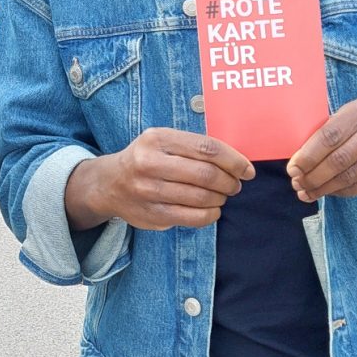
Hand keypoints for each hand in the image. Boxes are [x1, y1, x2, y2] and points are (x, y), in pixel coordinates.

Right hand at [66, 129, 254, 232]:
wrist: (109, 184)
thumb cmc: (147, 158)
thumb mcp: (162, 140)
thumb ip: (194, 146)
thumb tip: (237, 161)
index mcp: (157, 139)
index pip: (206, 148)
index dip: (233, 160)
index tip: (247, 169)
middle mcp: (149, 163)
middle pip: (206, 174)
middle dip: (229, 182)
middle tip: (235, 185)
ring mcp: (148, 191)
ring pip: (201, 198)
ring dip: (221, 198)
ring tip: (222, 196)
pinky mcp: (151, 214)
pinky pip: (192, 218)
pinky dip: (210, 215)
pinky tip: (212, 209)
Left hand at [287, 100, 356, 201]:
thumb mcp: (344, 122)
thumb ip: (322, 136)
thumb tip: (295, 165)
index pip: (330, 135)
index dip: (308, 155)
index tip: (292, 169)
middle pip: (340, 159)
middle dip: (313, 175)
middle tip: (297, 184)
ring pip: (349, 177)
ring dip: (323, 188)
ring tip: (306, 192)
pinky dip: (338, 192)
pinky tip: (325, 192)